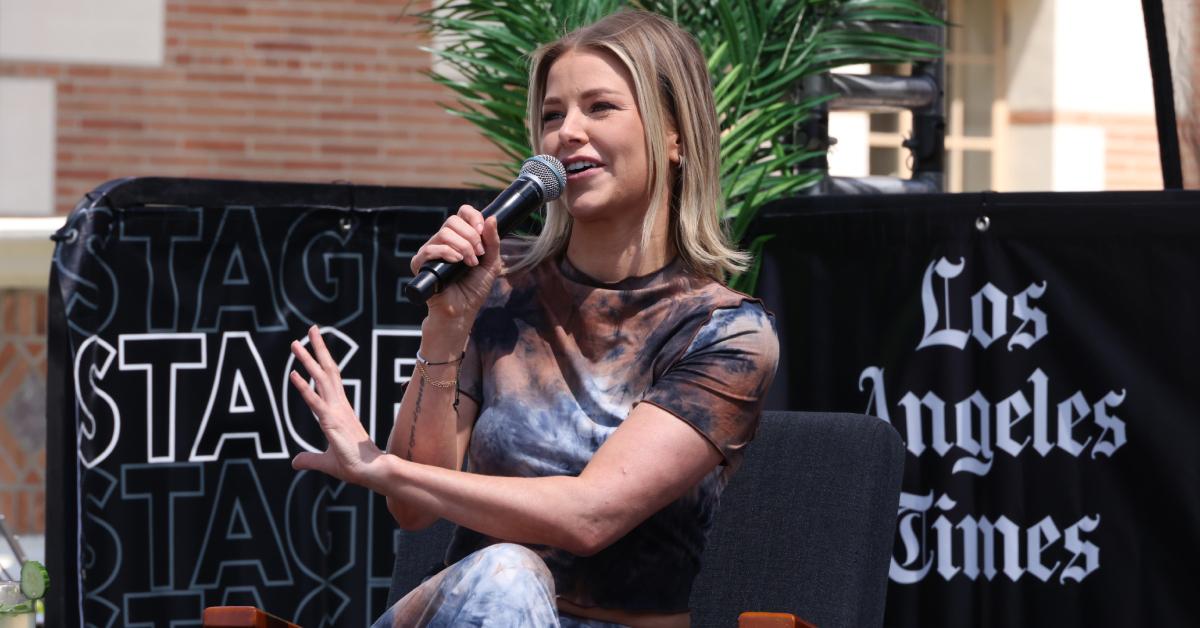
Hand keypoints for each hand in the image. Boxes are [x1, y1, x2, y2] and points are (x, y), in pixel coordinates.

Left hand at [289, 325, 382, 484]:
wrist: (372, 471)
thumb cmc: (355, 465)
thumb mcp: (326, 461)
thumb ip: (309, 459)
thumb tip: (294, 462)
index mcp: (339, 410)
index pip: (329, 379)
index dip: (321, 361)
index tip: (313, 345)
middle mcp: (338, 405)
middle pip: (328, 370)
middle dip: (318, 349)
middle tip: (311, 329)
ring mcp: (335, 412)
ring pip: (321, 379)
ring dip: (308, 360)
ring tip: (295, 343)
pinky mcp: (331, 422)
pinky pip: (315, 402)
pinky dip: (304, 387)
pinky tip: (293, 374)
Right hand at [409, 205, 502, 326]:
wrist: (462, 310)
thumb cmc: (475, 288)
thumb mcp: (491, 263)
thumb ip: (493, 242)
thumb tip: (492, 218)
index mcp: (459, 237)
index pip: (462, 213)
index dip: (473, 217)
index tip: (482, 232)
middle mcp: (443, 241)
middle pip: (452, 221)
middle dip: (470, 236)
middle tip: (478, 255)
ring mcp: (431, 251)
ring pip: (444, 233)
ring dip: (462, 246)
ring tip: (470, 263)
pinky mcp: (420, 263)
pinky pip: (430, 249)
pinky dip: (446, 253)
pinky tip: (456, 262)